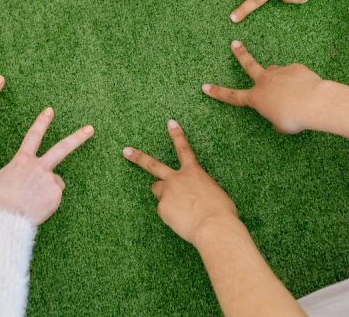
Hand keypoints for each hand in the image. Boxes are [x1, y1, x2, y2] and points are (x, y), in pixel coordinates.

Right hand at [0, 108, 93, 224]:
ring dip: (47, 191)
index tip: (50, 111)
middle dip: (77, 137)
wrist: (3, 218)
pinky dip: (47, 204)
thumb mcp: (1, 181)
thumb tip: (26, 182)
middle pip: (62, 148)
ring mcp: (49, 180)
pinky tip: (36, 209)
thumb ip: (18, 176)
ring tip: (32, 202)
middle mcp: (38, 167)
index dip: (42, 122)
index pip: (33, 136)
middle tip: (90, 129)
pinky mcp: (56, 194)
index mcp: (21, 161)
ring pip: (55, 183)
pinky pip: (54, 199)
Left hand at [123, 120, 237, 245]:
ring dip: (163, 194)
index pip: (184, 149)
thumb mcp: (215, 193)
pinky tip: (182, 221)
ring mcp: (167, 192)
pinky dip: (171, 216)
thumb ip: (199, 189)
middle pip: (153, 165)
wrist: (214, 226)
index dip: (177, 135)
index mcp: (194, 172)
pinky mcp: (162, 208)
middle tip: (126, 151)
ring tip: (178, 207)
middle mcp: (177, 179)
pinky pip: (164, 211)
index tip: (170, 123)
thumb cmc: (222, 212)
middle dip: (138, 157)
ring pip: (158, 190)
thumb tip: (193, 196)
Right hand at [202, 41, 322, 133]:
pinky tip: (307, 90)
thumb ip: (275, 117)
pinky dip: (298, 82)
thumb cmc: (294, 117)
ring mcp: (279, 72)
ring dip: (280, 79)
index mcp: (256, 97)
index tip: (205, 86)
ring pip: (276, 73)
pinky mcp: (295, 68)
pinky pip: (294, 75)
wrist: (314, 102)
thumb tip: (278, 110)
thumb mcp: (281, 125)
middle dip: (240, 54)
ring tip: (293, 91)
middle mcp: (264, 81)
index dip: (217, 92)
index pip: (232, 96)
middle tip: (234, 43)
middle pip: (249, 64)